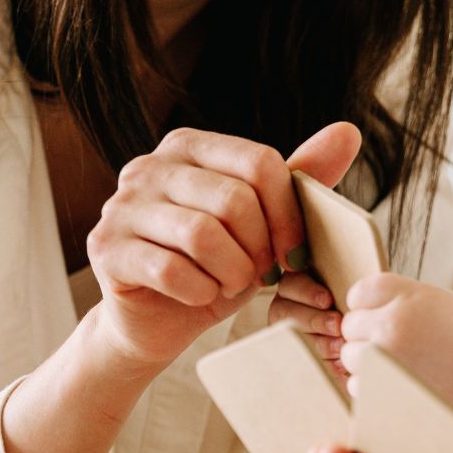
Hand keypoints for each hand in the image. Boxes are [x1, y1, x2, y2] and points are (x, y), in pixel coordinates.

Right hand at [85, 122, 361, 369]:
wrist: (159, 320)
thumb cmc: (218, 263)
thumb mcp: (265, 222)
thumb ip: (301, 178)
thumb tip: (348, 132)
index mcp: (191, 146)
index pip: (259, 163)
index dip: (288, 214)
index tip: (295, 251)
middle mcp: (149, 166)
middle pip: (233, 199)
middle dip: (260, 248)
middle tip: (261, 273)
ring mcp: (121, 204)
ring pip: (202, 235)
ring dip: (231, 272)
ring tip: (231, 284)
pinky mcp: (105, 248)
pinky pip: (170, 269)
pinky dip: (199, 291)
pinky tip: (201, 295)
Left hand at [342, 276, 452, 410]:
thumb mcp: (440, 302)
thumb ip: (402, 299)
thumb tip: (361, 306)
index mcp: (407, 296)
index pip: (360, 292)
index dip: (369, 305)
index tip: (383, 316)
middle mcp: (390, 324)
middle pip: (351, 325)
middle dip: (367, 334)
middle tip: (398, 345)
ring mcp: (382, 359)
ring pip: (349, 355)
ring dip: (366, 361)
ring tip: (400, 365)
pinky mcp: (380, 389)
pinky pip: (356, 383)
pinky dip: (372, 386)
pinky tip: (399, 383)